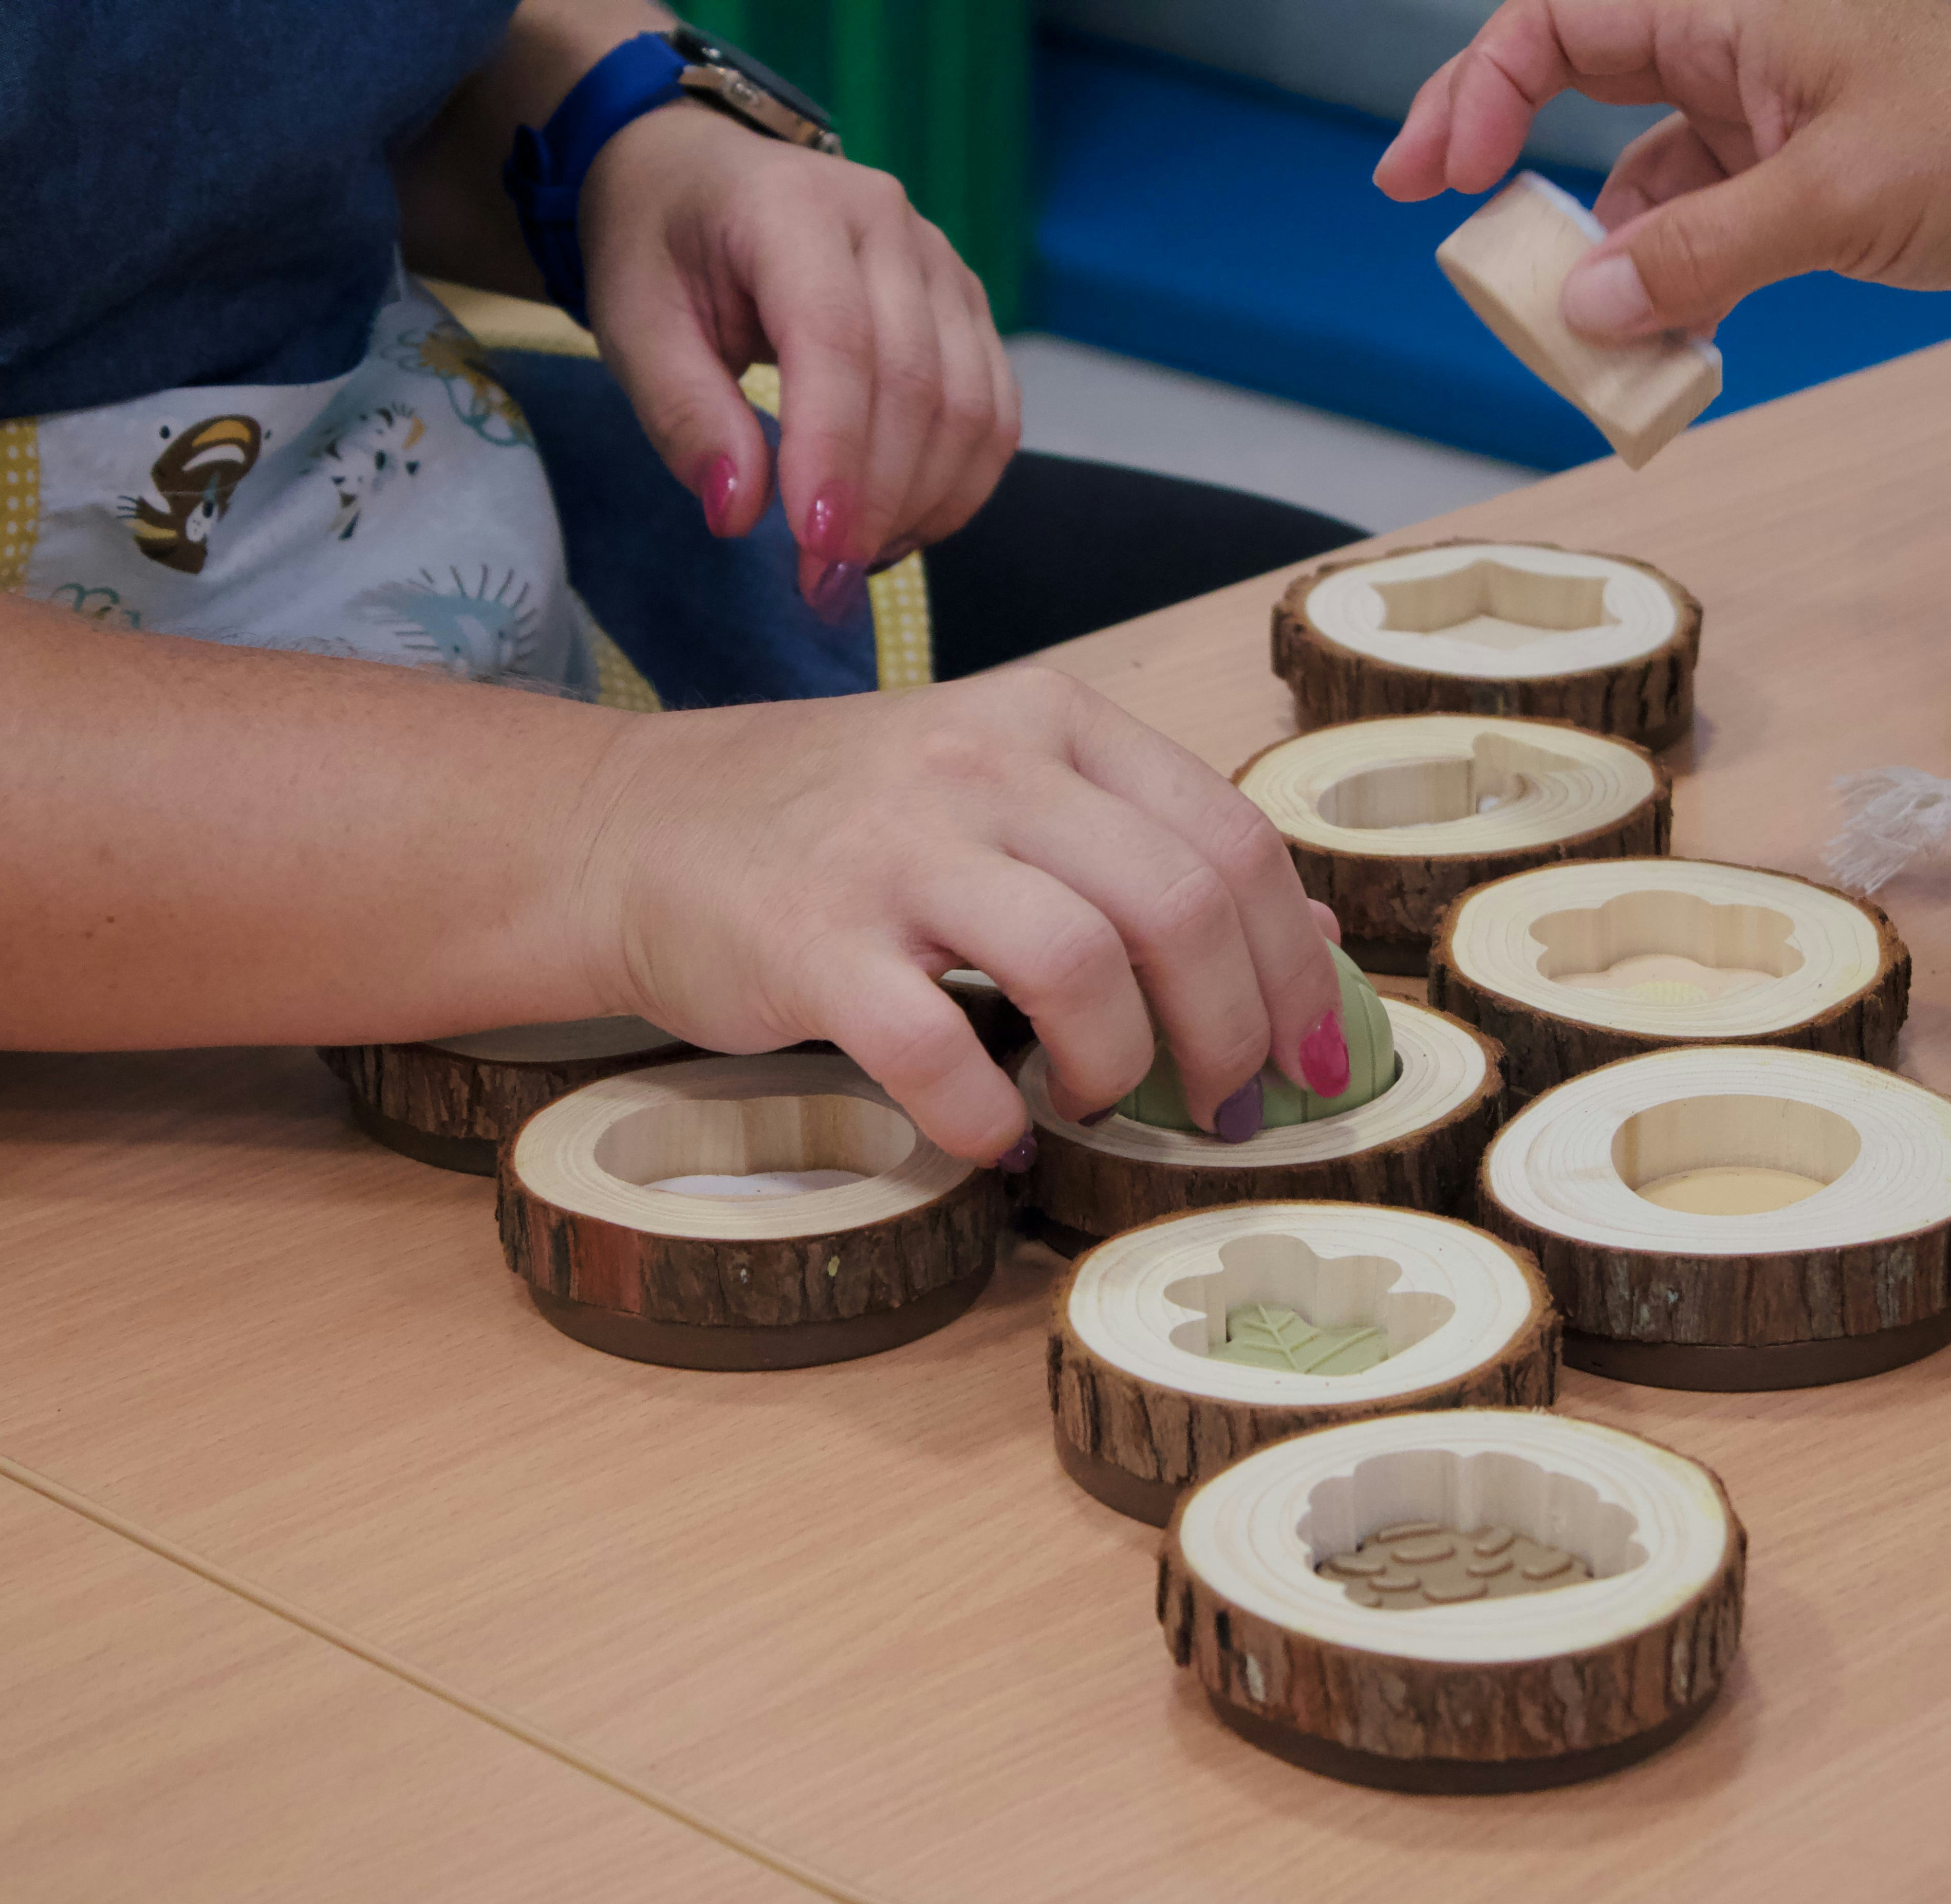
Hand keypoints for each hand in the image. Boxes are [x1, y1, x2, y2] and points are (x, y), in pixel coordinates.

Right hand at [570, 669, 1347, 1164]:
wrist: (638, 827)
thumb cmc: (849, 829)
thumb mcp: (1011, 792)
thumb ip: (1147, 848)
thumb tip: (1311, 941)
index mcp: (1052, 721)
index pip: (1232, 839)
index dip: (1295, 964)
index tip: (1312, 1057)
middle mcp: (982, 765)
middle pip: (1178, 904)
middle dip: (1230, 1032)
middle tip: (1221, 1105)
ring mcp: (893, 849)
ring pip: (1081, 970)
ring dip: (1117, 1068)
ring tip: (1092, 1100)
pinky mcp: (810, 941)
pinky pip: (937, 1052)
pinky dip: (986, 1118)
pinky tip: (994, 1134)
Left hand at [578, 104, 1020, 623]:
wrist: (700, 178)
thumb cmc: (660, 250)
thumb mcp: (633, 324)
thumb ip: (683, 414)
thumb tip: (739, 513)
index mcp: (794, 207)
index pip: (839, 341)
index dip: (836, 453)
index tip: (812, 546)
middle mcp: (888, 225)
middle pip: (917, 386)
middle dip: (877, 502)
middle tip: (821, 582)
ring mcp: (944, 267)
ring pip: (970, 409)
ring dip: (924, 505)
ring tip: (854, 559)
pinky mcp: (968, 311)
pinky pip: (993, 415)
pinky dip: (956, 487)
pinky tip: (897, 526)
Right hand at [1374, 0, 1950, 341]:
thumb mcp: (1838, 200)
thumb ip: (1703, 254)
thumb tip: (1592, 307)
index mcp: (1736, 10)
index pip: (1560, 22)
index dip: (1482, 89)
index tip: (1448, 176)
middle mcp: (1742, 55)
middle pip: (1579, 92)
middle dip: (1506, 162)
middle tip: (1450, 234)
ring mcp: (1775, 124)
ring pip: (1643, 183)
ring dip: (1604, 260)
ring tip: (1583, 339)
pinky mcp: (1812, 190)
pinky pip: (1705, 236)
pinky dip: (1674, 289)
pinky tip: (1667, 347)